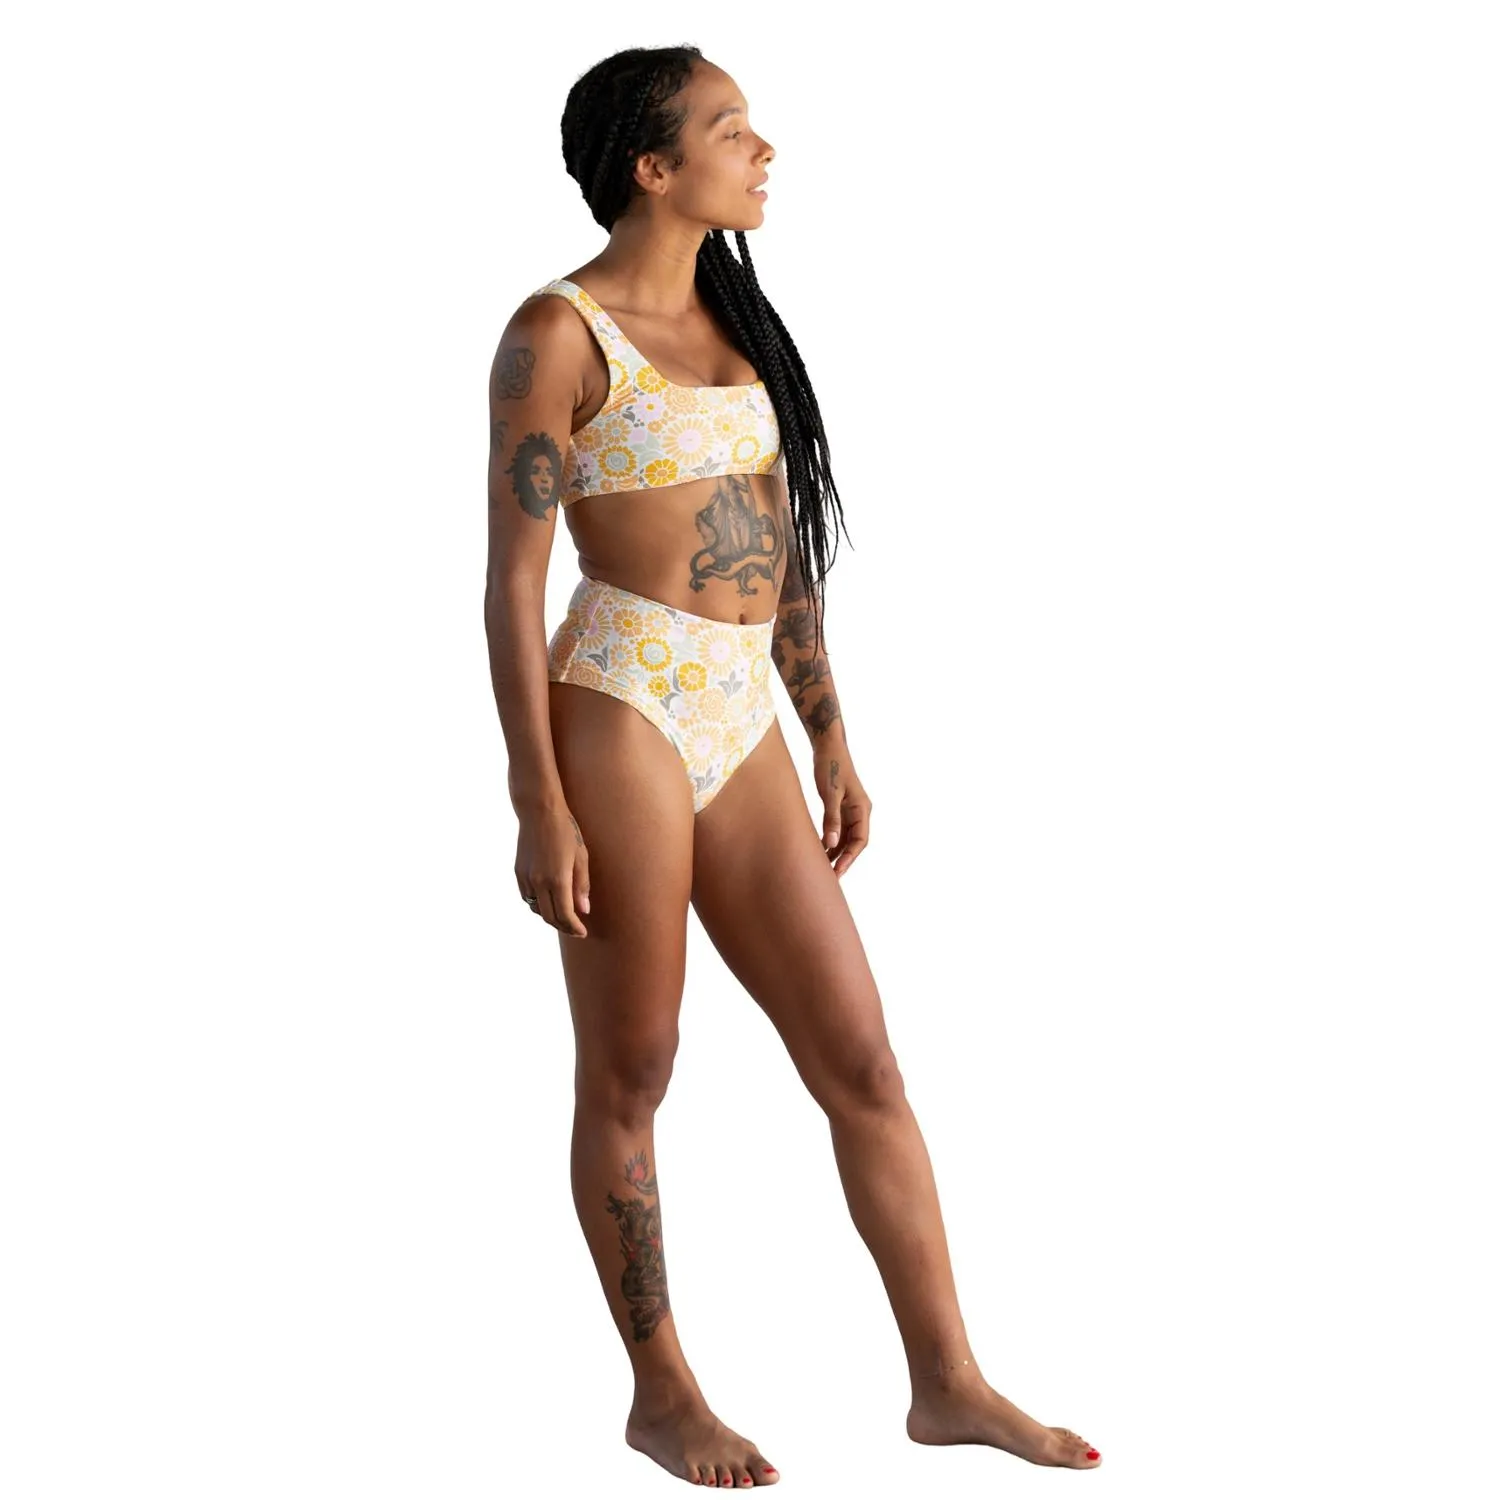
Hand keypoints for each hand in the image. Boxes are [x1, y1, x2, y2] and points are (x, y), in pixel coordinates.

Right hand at [515, 801, 589, 936]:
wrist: (538, 812)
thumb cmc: (565, 831)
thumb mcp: (581, 856)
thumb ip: (582, 885)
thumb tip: (584, 910)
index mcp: (557, 879)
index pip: (565, 915)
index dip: (574, 927)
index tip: (582, 932)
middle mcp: (538, 882)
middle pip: (549, 917)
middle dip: (563, 926)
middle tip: (575, 930)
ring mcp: (526, 878)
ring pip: (536, 909)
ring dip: (550, 917)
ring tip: (564, 917)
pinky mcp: (518, 872)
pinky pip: (528, 898)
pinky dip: (538, 905)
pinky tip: (549, 902)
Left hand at [814, 748, 871, 876]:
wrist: (828, 746)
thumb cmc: (830, 766)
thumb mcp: (830, 794)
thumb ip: (831, 819)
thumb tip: (832, 844)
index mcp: (862, 809)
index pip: (860, 841)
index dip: (850, 858)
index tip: (838, 873)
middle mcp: (860, 812)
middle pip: (854, 843)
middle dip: (843, 860)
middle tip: (830, 878)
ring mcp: (851, 810)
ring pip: (846, 838)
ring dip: (836, 852)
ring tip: (822, 869)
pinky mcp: (840, 807)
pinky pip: (838, 829)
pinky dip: (831, 841)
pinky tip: (819, 851)